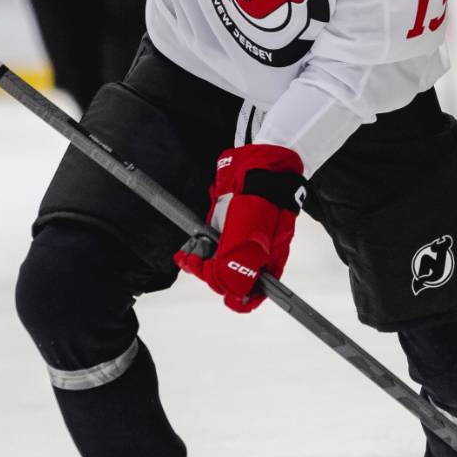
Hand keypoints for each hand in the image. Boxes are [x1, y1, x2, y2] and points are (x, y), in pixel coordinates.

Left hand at [175, 144, 305, 312]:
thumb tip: (233, 294)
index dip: (234, 295)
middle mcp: (255, 256)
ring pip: (215, 267)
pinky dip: (196, 251)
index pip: (252, 295)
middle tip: (197, 259)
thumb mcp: (249, 233)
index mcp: (269, 261)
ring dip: (200, 263)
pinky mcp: (224, 231)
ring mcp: (238, 243)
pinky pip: (208, 250)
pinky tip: (188, 247)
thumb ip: (238, 264)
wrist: (256, 160)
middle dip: (210, 273)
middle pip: (229, 282)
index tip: (216, 281)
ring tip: (190, 251)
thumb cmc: (260, 194)